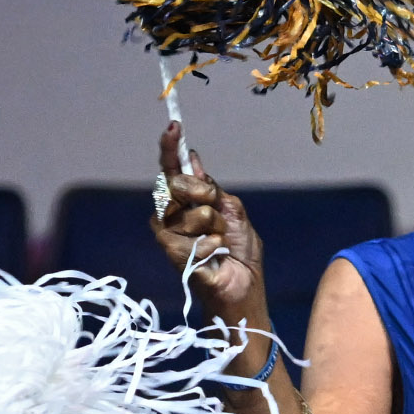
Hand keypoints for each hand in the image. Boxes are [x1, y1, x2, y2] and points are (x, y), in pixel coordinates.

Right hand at [151, 123, 264, 321]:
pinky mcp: (171, 256)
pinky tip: (214, 256)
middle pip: (175, 185)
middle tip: (216, 211)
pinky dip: (208, 246)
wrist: (244, 286)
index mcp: (188, 203)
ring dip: (211, 226)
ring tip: (219, 242)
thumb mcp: (235, 212)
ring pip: (185, 213)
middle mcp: (173, 216)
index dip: (170, 149)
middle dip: (201, 194)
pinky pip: (186, 239)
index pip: (172, 172)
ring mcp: (169, 236)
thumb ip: (213, 189)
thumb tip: (192, 158)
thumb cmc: (240, 253)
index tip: (173, 127)